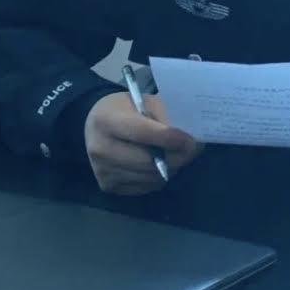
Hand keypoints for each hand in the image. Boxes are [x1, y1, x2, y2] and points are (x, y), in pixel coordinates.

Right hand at [84, 92, 203, 194]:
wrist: (97, 125)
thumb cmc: (126, 109)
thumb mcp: (145, 102)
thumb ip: (165, 117)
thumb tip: (188, 140)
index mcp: (106, 121)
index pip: (143, 134)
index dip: (170, 139)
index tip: (191, 141)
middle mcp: (100, 148)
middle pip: (148, 162)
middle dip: (176, 157)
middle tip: (193, 150)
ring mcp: (102, 171)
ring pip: (150, 178)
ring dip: (170, 169)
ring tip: (177, 155)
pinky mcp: (108, 186)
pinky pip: (145, 187)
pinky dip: (158, 178)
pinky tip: (159, 164)